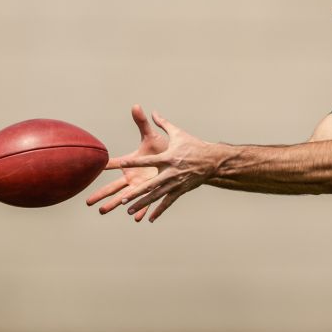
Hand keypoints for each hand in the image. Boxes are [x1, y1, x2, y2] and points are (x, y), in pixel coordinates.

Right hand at [86, 104, 170, 221]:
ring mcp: (142, 186)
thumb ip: (142, 123)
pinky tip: (136, 217)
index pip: (115, 164)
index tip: (91, 167)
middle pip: (113, 186)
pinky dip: (141, 210)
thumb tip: (136, 105)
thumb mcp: (151, 137)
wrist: (179, 159)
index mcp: (131, 163)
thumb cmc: (163, 148)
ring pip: (126, 197)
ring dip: (115, 204)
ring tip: (103, 211)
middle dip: (101, 193)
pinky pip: (146, 203)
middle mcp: (133, 176)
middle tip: (87, 201)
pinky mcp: (153, 192)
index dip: (104, 165)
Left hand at [93, 110, 223, 222]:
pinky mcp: (181, 190)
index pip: (146, 160)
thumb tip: (152, 112)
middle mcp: (171, 172)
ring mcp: (176, 183)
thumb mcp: (178, 133)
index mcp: (168, 157)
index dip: (132, 162)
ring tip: (129, 210)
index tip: (118, 164)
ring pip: (156, 196)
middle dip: (136, 193)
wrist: (213, 160)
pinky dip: (159, 210)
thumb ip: (163, 124)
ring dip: (143, 204)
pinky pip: (168, 202)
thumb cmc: (194, 145)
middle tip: (122, 199)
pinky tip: (149, 219)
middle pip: (150, 185)